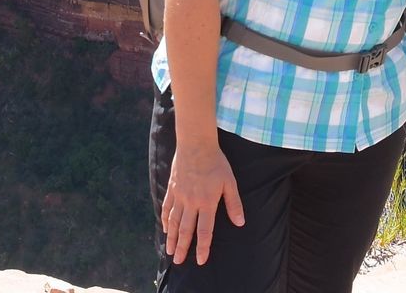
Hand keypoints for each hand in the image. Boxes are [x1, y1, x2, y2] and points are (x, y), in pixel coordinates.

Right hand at [161, 142, 244, 263]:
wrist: (196, 144)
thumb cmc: (216, 162)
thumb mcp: (229, 182)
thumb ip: (233, 203)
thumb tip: (240, 222)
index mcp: (207, 202)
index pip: (204, 231)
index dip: (203, 247)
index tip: (200, 260)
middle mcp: (191, 202)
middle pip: (186, 230)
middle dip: (183, 247)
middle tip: (178, 261)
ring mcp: (180, 196)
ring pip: (174, 221)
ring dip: (172, 237)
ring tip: (170, 250)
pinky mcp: (172, 189)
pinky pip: (167, 207)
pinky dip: (165, 219)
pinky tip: (165, 228)